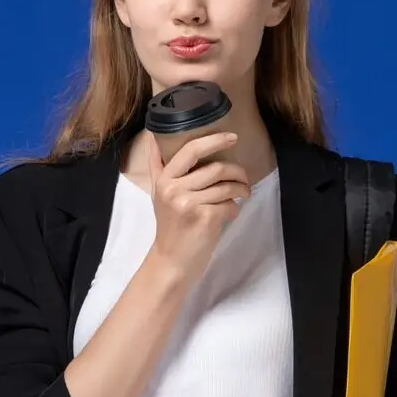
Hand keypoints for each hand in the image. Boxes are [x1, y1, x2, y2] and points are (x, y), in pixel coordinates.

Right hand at [146, 132, 251, 281]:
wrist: (172, 261)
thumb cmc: (170, 226)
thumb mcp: (159, 194)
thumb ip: (157, 166)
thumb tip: (152, 135)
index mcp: (164, 181)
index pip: (190, 151)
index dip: (214, 141)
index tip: (233, 137)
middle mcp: (174, 190)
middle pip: (216, 168)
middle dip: (237, 171)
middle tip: (244, 177)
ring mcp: (189, 205)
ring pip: (226, 186)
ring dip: (241, 189)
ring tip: (244, 194)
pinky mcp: (204, 219)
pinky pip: (229, 205)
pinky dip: (235, 209)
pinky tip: (230, 214)